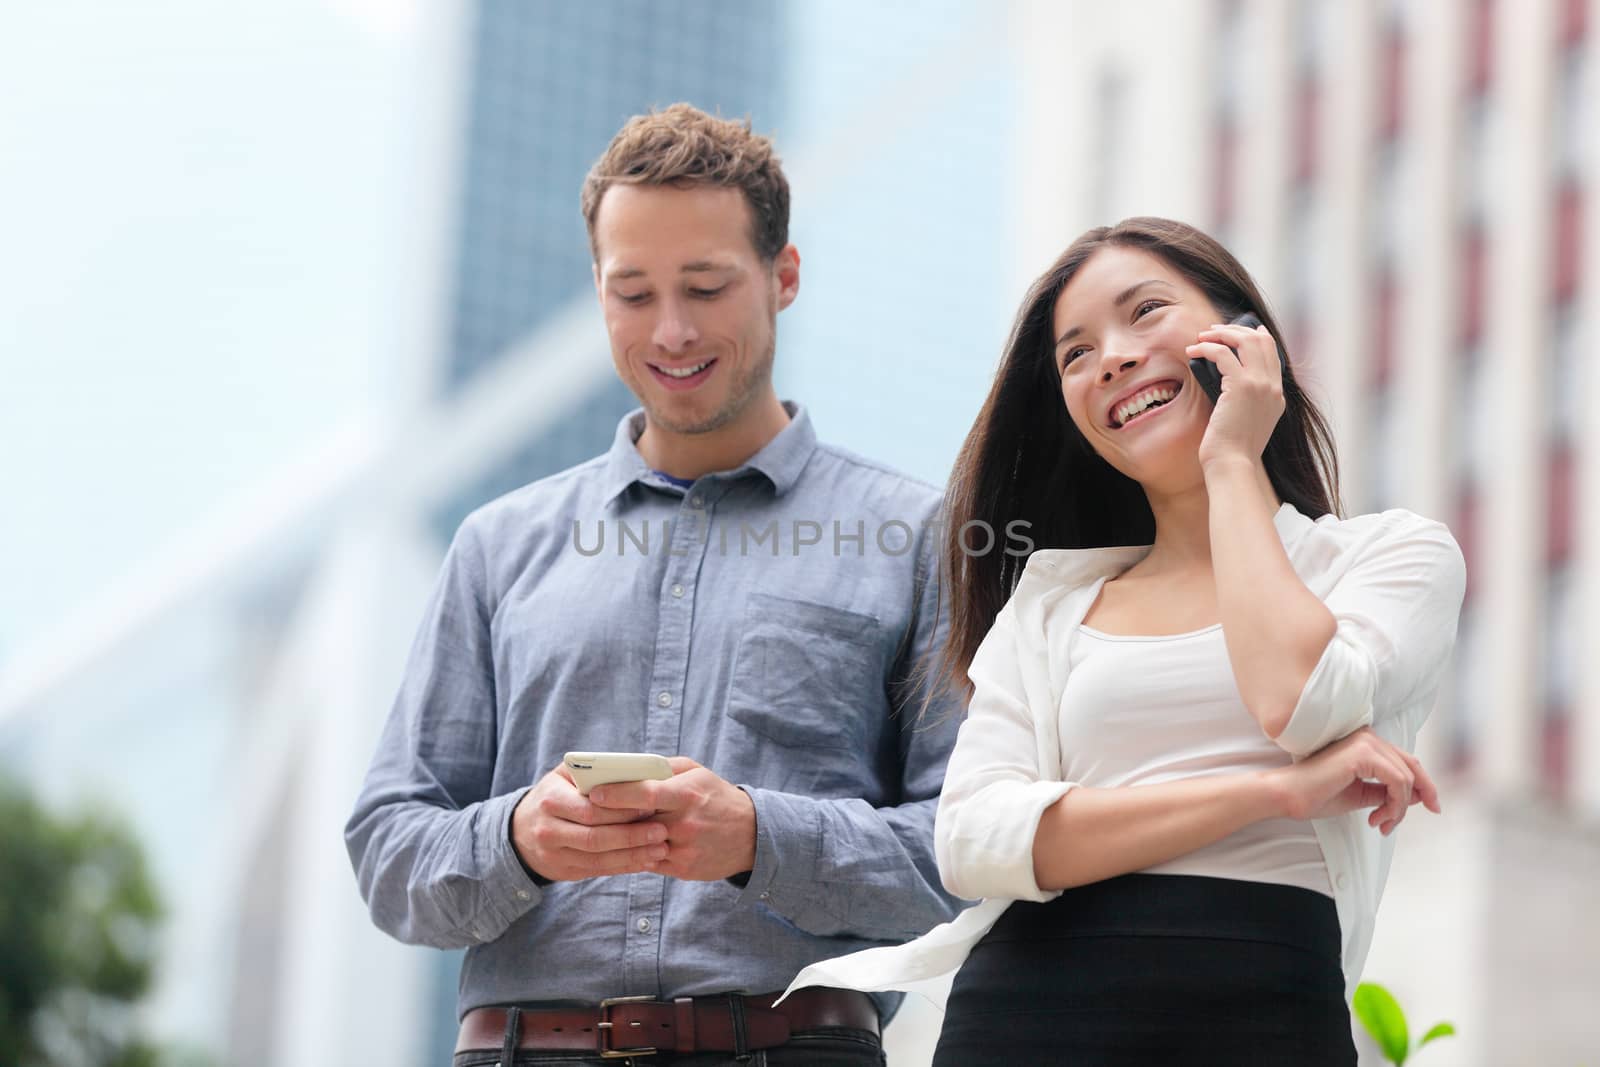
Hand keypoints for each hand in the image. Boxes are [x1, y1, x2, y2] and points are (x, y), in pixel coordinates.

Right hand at [510, 763, 668, 880]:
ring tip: (660, 847)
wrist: (521, 831)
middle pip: (596, 836)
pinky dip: (624, 866)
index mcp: (550, 800)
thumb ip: (595, 773)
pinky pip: (598, 870)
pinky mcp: (563, 871)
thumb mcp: (566, 776)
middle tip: (661, 830)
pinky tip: (645, 860)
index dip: (621, 810)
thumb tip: (638, 775)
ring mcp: (554, 854)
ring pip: (598, 858)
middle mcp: (548, 830)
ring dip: (633, 854)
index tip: (650, 805)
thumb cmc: (556, 794)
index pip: (590, 809)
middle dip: (632, 835)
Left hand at [589, 758, 756, 880]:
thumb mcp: (697, 772)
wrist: (752, 834)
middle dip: (609, 818)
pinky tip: (625, 844)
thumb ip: (663, 768)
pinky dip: (636, 852)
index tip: (593, 792)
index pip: (645, 793)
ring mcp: (685, 849)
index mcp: (688, 794)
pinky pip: (649, 861)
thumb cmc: (716, 796)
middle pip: (637, 822)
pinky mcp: (684, 869)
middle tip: (585, 812)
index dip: (616, 794)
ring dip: (619, 838)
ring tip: (601, 829)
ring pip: (639, 846)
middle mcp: (686, 823)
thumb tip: (626, 767)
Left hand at [1188, 322, 1285, 470]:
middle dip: (1236, 329)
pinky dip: (1206, 348)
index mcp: (1277, 396)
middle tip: (1214, 331)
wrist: (1233, 463)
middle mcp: (1273, 387)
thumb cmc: (1232, 449)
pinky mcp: (1241, 386)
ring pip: (1245, 340)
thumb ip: (1245, 400)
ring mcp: (1260, 385)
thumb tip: (1225, 381)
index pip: (1274, 354)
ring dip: (1221, 334)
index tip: (1243, 329)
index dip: (1258, 336)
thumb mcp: (1247, 421)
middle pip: (1261, 340)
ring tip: (1202, 337)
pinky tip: (1193, 351)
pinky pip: (1223, 354)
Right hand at [1271, 726, 1440, 834]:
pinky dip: (1395, 804)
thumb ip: (1386, 791)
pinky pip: (1397, 781)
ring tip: (1381, 824)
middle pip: (1412, 765)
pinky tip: (1378, 818)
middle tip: (1424, 815)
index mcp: (1365, 743)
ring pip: (1406, 777)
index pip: (1405, 761)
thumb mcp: (1361, 795)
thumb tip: (1418, 797)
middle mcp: (1367, 736)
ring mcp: (1365, 742)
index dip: (1424, 784)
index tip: (1432, 807)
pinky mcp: (1363, 754)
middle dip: (1424, 793)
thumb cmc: (1317, 795)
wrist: (1289, 796)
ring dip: (1400, 807)